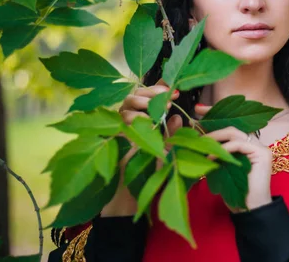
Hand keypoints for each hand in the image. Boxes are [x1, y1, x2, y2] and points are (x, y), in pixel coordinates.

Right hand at [101, 80, 182, 216]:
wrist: (128, 199)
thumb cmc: (148, 177)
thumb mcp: (166, 153)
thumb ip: (172, 135)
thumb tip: (178, 116)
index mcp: (141, 122)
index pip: (147, 97)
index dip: (159, 89)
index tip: (176, 89)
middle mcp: (126, 122)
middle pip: (134, 95)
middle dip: (151, 93)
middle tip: (168, 100)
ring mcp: (116, 128)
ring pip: (126, 104)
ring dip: (142, 102)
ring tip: (158, 110)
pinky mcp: (110, 137)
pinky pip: (120, 120)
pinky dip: (133, 118)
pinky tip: (147, 123)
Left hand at [196, 104, 272, 211]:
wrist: (249, 210)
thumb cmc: (234, 193)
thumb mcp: (219, 167)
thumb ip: (213, 152)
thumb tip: (194, 137)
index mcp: (245, 145)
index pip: (229, 126)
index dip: (214, 115)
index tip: (197, 109)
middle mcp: (254, 143)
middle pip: (231, 126)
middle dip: (211, 123)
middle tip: (193, 123)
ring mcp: (260, 147)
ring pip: (234, 133)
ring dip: (214, 137)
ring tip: (199, 143)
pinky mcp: (262, 153)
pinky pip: (238, 144)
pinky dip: (222, 149)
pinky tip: (210, 155)